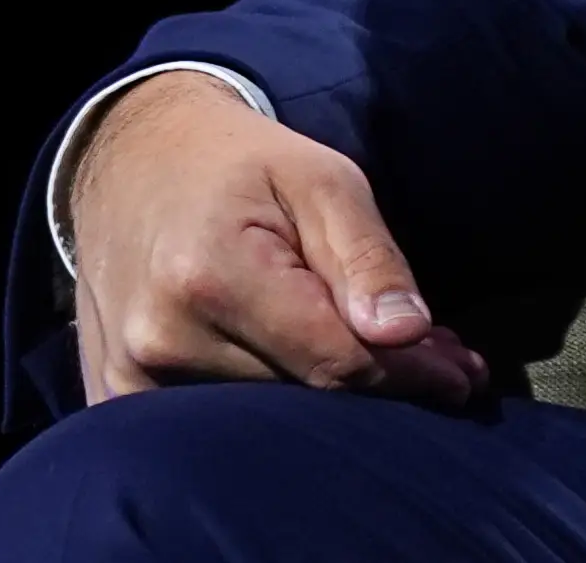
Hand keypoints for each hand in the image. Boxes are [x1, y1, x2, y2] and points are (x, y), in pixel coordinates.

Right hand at [64, 70, 488, 407]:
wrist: (131, 161)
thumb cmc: (241, 165)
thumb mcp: (322, 180)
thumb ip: (367, 257)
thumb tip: (406, 334)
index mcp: (212, 277)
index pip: (333, 360)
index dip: (409, 375)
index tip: (465, 377)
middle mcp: (162, 340)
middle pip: (302, 397)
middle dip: (385, 386)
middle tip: (449, 367)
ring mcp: (131, 377)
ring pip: (266, 418)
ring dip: (337, 401)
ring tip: (398, 366)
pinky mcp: (120, 395)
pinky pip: (217, 422)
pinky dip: (278, 407)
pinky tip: (323, 376)